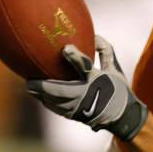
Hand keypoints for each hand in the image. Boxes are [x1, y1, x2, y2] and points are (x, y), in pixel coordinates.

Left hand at [27, 36, 147, 140]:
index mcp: (98, 80)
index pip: (85, 67)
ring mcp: (79, 108)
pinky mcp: (74, 115)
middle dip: (43, 86)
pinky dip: (46, 101)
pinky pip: (56, 108)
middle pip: (61, 91)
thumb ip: (106, 51)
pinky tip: (39, 96)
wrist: (122, 116)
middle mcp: (88, 94)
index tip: (65, 49)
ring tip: (30, 86)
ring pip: (55, 102)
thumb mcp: (115, 69)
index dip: (75, 57)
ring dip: (41, 95)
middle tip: (30, 80)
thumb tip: (94, 35)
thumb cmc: (118, 90)